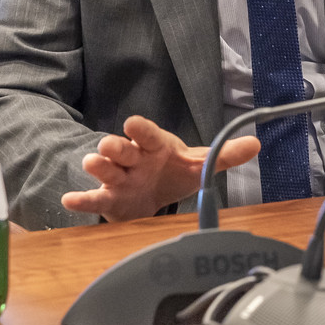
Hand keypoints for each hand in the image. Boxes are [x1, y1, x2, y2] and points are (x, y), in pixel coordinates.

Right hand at [60, 115, 262, 222]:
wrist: (153, 193)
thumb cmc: (173, 170)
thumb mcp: (198, 163)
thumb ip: (224, 155)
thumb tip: (256, 143)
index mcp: (155, 146)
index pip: (148, 134)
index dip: (141, 129)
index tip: (133, 123)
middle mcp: (134, 159)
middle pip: (121, 149)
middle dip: (114, 147)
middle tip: (107, 146)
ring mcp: (119, 178)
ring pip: (105, 169)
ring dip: (97, 167)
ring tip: (90, 164)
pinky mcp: (109, 199)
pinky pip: (93, 199)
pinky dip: (81, 201)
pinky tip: (69, 201)